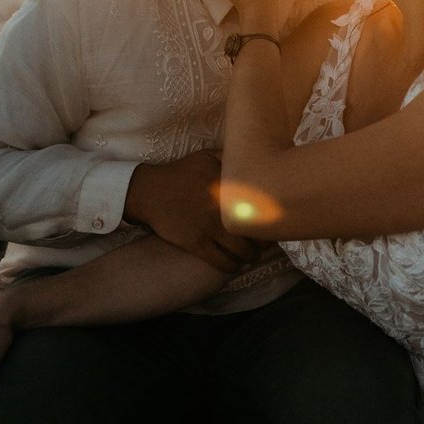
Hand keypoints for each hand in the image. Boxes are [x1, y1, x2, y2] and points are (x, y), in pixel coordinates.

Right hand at [124, 149, 260, 270]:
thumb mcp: (206, 156)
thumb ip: (230, 157)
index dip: (270, 219)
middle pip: (256, 232)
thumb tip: (251, 158)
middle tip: (264, 245)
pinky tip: (234, 266)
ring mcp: (210, 227)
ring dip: (250, 257)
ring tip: (250, 258)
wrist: (151, 191)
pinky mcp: (196, 243)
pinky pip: (222, 261)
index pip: (262, 207)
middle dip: (263, 242)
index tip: (272, 224)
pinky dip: (232, 266)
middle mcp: (224, 208)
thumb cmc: (180, 173)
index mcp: (230, 187)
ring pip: (242, 251)